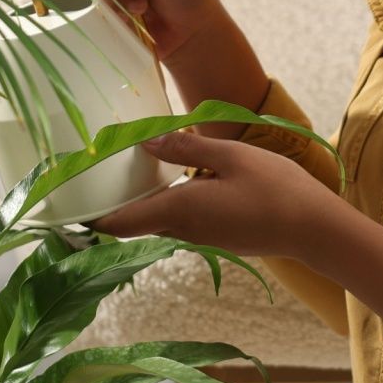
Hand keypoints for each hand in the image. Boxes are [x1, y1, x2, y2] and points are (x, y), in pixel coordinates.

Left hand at [84, 127, 328, 256]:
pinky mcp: (218, 237)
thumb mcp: (230, 156)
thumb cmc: (276, 189)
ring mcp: (202, 238)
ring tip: (132, 170)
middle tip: (97, 173)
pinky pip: (180, 221)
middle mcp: (184, 231)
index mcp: (179, 211)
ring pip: (158, 222)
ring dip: (142, 202)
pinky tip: (175, 179)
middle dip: (113, 204)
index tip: (67, 204)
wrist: (315, 229)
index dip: (89, 219)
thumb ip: (185, 149)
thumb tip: (145, 144)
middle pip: (134, 223)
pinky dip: (167, 204)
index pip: (119, 224)